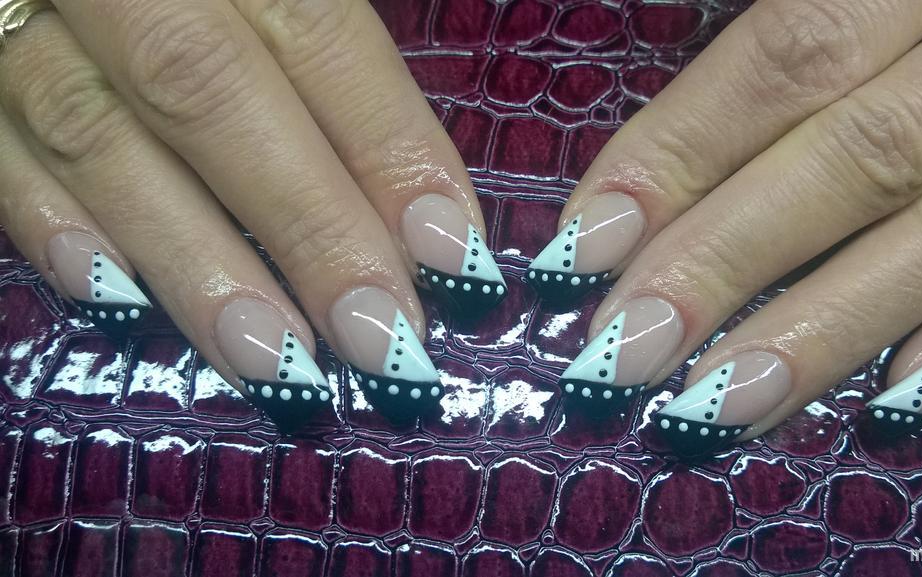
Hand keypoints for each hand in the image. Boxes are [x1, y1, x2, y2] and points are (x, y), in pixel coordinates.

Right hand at [0, 0, 506, 429]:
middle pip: (212, 92)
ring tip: (276, 362)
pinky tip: (119, 303)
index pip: (318, 32)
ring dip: (193, 260)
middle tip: (382, 341)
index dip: (387, 146)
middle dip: (305, 226)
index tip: (454, 258)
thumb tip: (417, 203)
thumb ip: (326, 48)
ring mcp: (20, 17)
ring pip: (99, 135)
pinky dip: (56, 231)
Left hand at [527, 0, 921, 456]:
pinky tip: (903, 397)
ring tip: (720, 404)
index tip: (586, 249)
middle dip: (730, 260)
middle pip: (859, 153)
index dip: (682, 153)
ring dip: (832, 324)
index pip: (789, 54)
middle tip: (624, 354)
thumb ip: (808, 33)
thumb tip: (664, 157)